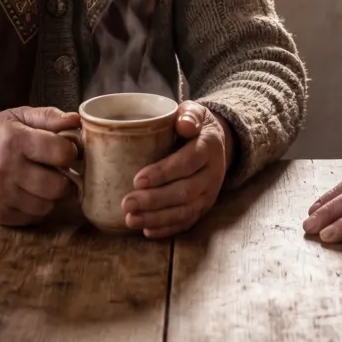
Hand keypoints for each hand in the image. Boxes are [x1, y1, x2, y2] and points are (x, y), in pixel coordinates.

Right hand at [0, 105, 80, 225]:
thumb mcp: (17, 116)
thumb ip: (48, 116)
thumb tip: (77, 120)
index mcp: (15, 139)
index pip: (60, 153)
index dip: (70, 152)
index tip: (65, 151)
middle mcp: (7, 168)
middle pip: (57, 186)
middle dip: (64, 179)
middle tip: (58, 172)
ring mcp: (0, 194)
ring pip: (46, 206)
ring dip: (51, 196)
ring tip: (43, 182)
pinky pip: (31, 219)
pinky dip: (36, 209)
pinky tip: (30, 194)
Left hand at [121, 101, 233, 239]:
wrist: (215, 142)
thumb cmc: (194, 125)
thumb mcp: (194, 111)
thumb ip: (189, 114)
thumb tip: (184, 124)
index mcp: (209, 146)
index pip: (188, 162)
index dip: (163, 173)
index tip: (138, 180)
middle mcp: (213, 173)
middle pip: (185, 192)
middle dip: (154, 200)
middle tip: (126, 203)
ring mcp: (209, 193)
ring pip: (185, 211)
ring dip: (157, 218)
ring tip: (130, 219)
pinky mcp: (204, 207)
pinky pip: (187, 222)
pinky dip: (167, 228)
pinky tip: (147, 230)